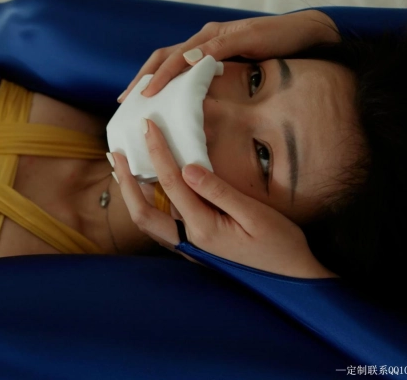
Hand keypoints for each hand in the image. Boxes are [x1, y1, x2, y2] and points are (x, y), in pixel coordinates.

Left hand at [112, 118, 337, 278]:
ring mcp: (190, 246)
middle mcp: (189, 240)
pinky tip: (150, 185)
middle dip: (124, 180)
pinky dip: (150, 201)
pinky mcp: (196, 245)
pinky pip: (163, 222)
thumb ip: (219, 192)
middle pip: (142, 211)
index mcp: (203, 228)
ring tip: (123, 166)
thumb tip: (187, 168)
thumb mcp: (255, 215)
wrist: (292, 281)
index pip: (171, 183)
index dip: (158, 151)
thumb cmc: (280, 246)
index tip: (149, 126)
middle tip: (114, 152)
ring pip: (149, 219)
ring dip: (132, 193)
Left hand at [118, 10, 338, 101]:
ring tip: (146, 93)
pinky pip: (211, 49)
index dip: (146, 78)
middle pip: (164, 56)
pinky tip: (182, 72)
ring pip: (181, 52)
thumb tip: (197, 109)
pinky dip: (194, 60)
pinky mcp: (238, 36)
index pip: (166, 62)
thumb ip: (216, 84)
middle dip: (143, 78)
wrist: (306, 36)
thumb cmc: (273, 56)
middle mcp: (205, 37)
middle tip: (125, 100)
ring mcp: (220, 35)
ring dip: (161, 73)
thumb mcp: (238, 74)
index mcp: (203, 46)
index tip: (128, 100)